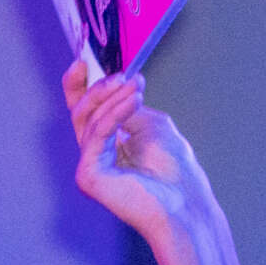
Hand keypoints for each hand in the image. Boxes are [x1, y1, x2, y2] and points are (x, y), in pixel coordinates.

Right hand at [63, 58, 217, 245]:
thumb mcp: (153, 125)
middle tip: (122, 76)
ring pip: (88, 120)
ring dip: (112, 98)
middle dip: (98, 89)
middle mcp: (96, 154)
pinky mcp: (89, 176)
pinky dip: (114, 115)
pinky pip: (96, 136)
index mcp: (109, 143)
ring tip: (135, 89)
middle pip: (80, 112)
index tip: (83, 61)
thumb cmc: (176, 171)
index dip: (80, 85)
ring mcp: (90, 166)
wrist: (185, 202)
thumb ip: (130, 106)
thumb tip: (121, 85)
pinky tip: (132, 101)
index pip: (87, 110)